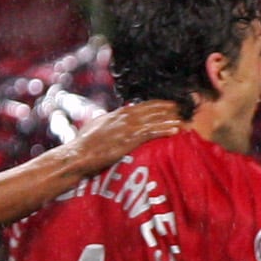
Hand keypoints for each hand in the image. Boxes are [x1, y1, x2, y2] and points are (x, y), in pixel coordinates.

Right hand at [66, 101, 181, 175]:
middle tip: (183, 107)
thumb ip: (105, 123)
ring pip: (154, 119)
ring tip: (184, 118)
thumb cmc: (82, 146)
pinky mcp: (128, 139)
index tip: (168, 104)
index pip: (141, 105)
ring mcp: (126, 128)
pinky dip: (164, 130)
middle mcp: (123, 117)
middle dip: (167, 108)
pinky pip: (151, 132)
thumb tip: (106, 121)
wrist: (77, 156)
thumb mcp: (95, 129)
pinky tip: (175, 130)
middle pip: (151, 109)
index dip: (156, 104)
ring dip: (170, 118)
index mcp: (116, 114)